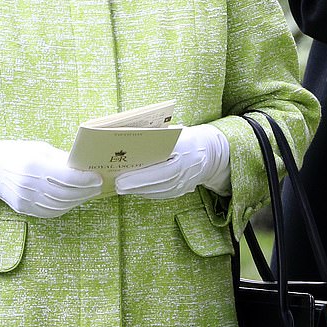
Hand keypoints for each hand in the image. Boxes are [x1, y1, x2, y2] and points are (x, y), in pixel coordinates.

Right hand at [0, 138, 102, 217]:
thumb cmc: (19, 154)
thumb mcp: (41, 149)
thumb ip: (62, 159)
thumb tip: (84, 167)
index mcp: (34, 165)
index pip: (66, 177)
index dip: (85, 179)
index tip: (97, 177)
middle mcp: (29, 185)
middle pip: (65, 194)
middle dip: (85, 191)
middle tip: (98, 185)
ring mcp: (26, 199)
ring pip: (60, 205)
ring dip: (78, 200)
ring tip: (89, 192)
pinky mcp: (24, 208)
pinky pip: (50, 212)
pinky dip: (66, 207)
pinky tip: (74, 200)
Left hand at [115, 124, 230, 198]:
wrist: (209, 152)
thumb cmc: (186, 138)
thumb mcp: (172, 133)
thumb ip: (155, 137)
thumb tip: (129, 140)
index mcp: (185, 153)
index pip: (161, 169)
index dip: (141, 177)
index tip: (122, 178)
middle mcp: (186, 171)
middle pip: (158, 182)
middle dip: (135, 184)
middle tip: (117, 184)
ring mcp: (185, 184)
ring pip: (159, 191)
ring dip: (139, 189)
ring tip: (121, 187)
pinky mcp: (181, 191)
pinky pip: (162, 194)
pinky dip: (147, 191)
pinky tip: (134, 188)